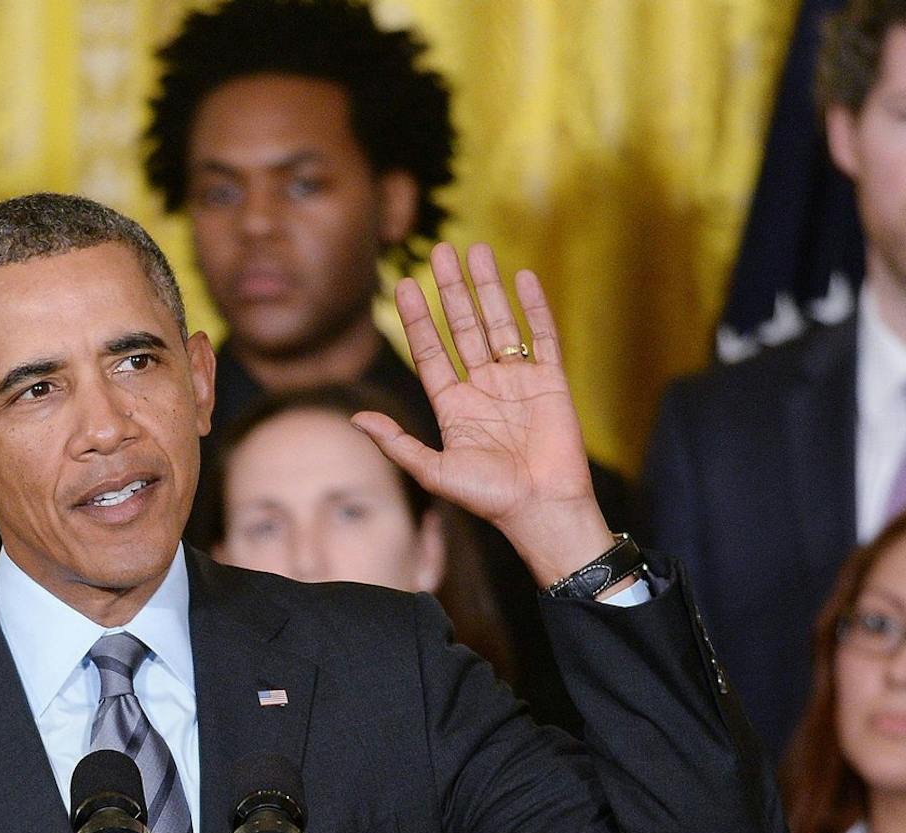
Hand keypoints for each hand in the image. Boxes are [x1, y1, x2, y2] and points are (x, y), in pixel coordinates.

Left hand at [352, 242, 613, 585]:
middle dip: (452, 289)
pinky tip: (522, 278)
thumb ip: (397, 443)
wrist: (541, 508)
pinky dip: (534, 307)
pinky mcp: (550, 381)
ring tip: (476, 251)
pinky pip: (542, 336)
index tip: (406, 285)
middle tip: (441, 250)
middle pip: (464, 326)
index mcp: (453, 405)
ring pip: (499, 323)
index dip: (418, 318)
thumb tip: (355, 418)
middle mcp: (484, 386)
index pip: (431, 350)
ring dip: (488, 287)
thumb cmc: (488, 497)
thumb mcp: (433, 471)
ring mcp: (518, 380)